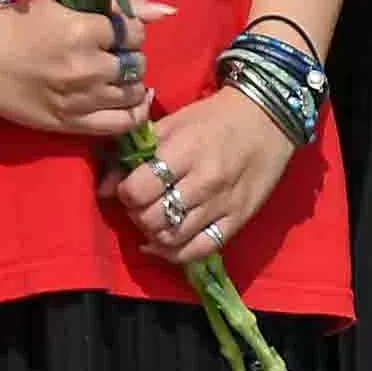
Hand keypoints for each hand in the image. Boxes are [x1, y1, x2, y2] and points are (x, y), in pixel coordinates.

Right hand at [0, 0, 163, 139]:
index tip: (115, 31)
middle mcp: (86, 68)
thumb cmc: (23, 22)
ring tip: (116, 76)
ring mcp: (79, 100)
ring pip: (132, 94)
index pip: (135, 33)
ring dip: (131, 83)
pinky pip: (120, 125)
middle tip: (113, 54)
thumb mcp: (68, 1)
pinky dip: (134, 113)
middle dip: (130, 57)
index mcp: (84, 31)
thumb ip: (118, 2)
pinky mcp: (70, 124)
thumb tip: (168, 12)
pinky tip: (133, 101)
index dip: (130, 31)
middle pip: (137, 64)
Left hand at [113, 85, 297, 268]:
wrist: (268, 117)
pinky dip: (175, 253)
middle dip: (138, 214)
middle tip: (144, 203)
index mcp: (186, 150)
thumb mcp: (172, 124)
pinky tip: (165, 243)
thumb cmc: (214, 117)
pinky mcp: (238, 220)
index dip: (126, 192)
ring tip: (157, 218)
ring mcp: (223, 204)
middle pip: (151, 218)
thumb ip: (135, 154)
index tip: (132, 185)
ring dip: (154, 233)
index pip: (138, 190)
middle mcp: (204, 181)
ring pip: (171, 238)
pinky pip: (198, 250)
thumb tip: (102, 189)